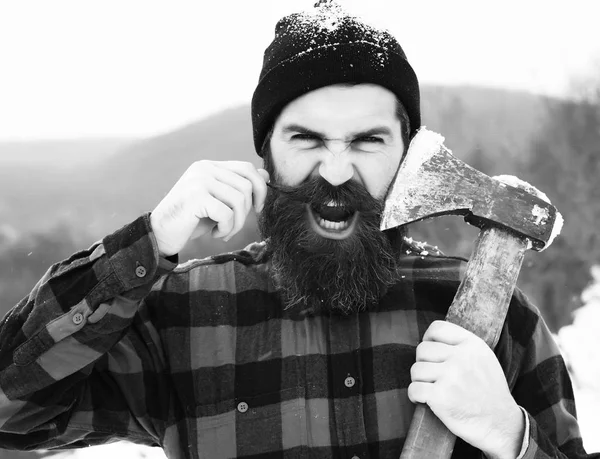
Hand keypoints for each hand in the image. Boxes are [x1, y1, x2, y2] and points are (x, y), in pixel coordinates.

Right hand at [150, 160, 268, 255]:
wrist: (160, 234)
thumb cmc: (191, 220)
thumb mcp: (218, 202)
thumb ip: (238, 187)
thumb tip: (266, 175)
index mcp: (209, 166)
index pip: (247, 168)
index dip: (260, 188)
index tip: (257, 208)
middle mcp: (204, 169)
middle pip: (247, 185)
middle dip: (247, 211)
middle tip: (234, 226)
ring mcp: (199, 181)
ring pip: (239, 200)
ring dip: (237, 223)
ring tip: (224, 232)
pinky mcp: (195, 197)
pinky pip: (227, 214)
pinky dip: (227, 229)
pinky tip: (215, 234)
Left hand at [408, 321, 524, 458]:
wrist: (501, 424)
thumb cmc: (490, 392)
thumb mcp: (484, 358)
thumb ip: (462, 346)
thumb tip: (434, 340)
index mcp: (472, 344)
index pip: (437, 328)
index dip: (428, 339)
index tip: (431, 353)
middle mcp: (461, 357)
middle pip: (422, 350)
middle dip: (423, 363)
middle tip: (432, 376)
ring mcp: (450, 376)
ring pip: (416, 369)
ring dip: (419, 380)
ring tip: (430, 388)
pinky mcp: (440, 397)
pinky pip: (413, 389)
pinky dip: (414, 396)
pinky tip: (423, 400)